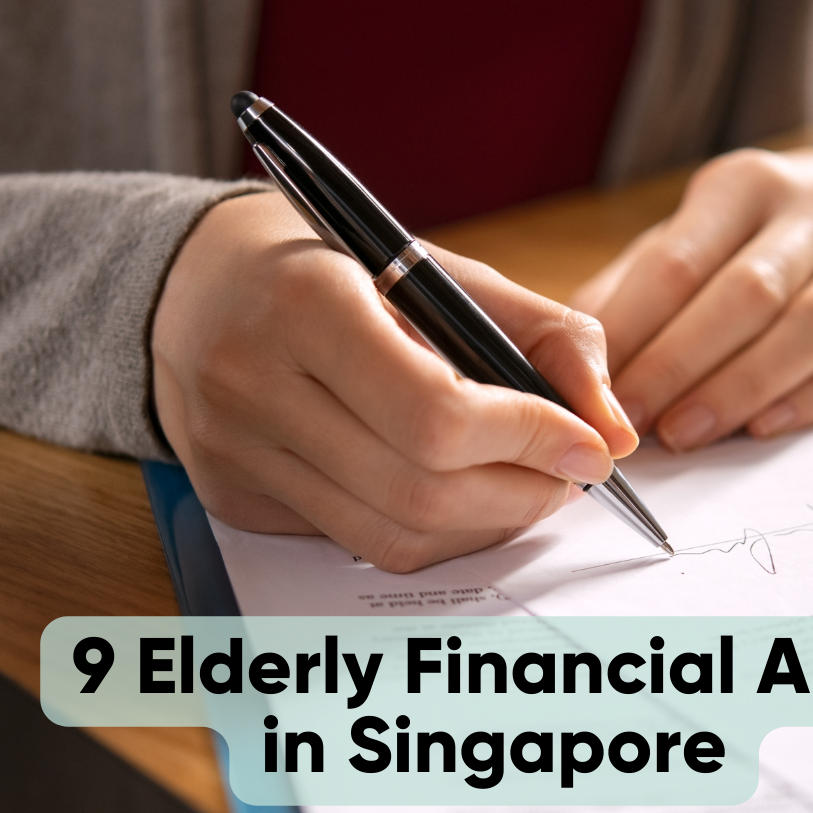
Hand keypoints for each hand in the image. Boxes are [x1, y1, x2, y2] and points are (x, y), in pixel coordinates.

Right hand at [151, 192, 636, 571]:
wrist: (197, 287)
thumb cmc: (333, 268)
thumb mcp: (442, 270)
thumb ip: (546, 336)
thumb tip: (615, 430)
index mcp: (306, 304)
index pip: (436, 414)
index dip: (530, 440)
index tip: (589, 446)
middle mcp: (253, 385)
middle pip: (420, 490)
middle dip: (523, 494)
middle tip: (568, 473)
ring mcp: (235, 452)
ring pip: (392, 535)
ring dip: (485, 523)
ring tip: (523, 484)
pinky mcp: (234, 498)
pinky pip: (357, 543)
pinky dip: (430, 532)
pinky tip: (454, 494)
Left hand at [573, 135, 812, 449]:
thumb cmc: (762, 230)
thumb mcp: (695, 230)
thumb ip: (633, 286)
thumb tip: (571, 356)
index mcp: (742, 186)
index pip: (677, 262)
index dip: (632, 330)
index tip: (593, 387)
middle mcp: (812, 212)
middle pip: (743, 295)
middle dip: (677, 365)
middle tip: (629, 421)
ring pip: (808, 326)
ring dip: (739, 388)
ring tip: (684, 433)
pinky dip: (809, 399)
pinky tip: (761, 428)